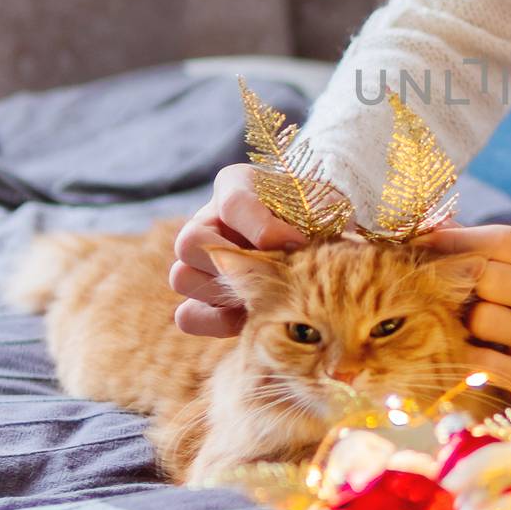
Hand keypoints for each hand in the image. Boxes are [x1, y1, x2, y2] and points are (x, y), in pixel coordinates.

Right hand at [170, 162, 350, 336]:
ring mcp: (198, 260)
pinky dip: (216, 323)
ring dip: (224, 293)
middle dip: (234, 264)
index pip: (233, 203)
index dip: (263, 229)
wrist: (316, 240)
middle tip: (273, 276)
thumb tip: (325, 241)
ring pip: (183, 278)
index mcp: (236, 186)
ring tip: (265, 296)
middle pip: (191, 241)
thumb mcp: (327, 207)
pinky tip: (251, 319)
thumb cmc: (320, 217)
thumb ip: (326, 217)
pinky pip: (188, 316)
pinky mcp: (200, 298)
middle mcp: (208, 220)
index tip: (297, 245)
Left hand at [411, 218, 510, 396]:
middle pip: (492, 278)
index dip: (458, 239)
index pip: (507, 240)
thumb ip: (474, 241)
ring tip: (467, 321)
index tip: (423, 240)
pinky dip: (465, 354)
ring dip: (463, 320)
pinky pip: (480, 361)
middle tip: (450, 289)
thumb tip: (426, 229)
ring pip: (483, 318)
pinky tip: (470, 348)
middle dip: (462, 282)